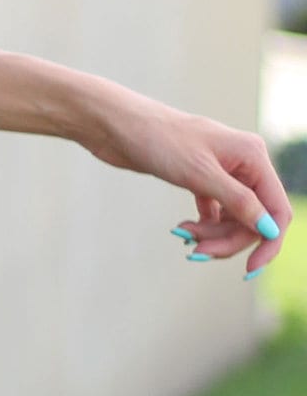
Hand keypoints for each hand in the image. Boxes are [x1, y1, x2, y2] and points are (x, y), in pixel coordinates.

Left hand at [71, 81, 290, 272]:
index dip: (268, 241)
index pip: (277, 209)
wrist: (118, 126)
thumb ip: (237, 201)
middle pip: (253, 218)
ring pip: (232, 218)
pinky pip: (214, 212)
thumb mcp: (200, 174)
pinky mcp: (200, 179)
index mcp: (252, 157)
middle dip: (228, 240)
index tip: (249, 269)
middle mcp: (243, 164)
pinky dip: (202, 225)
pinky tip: (182, 230)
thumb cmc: (159, 141)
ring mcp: (222, 172)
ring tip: (182, 235)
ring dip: (212, 234)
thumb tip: (268, 228)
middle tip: (196, 250)